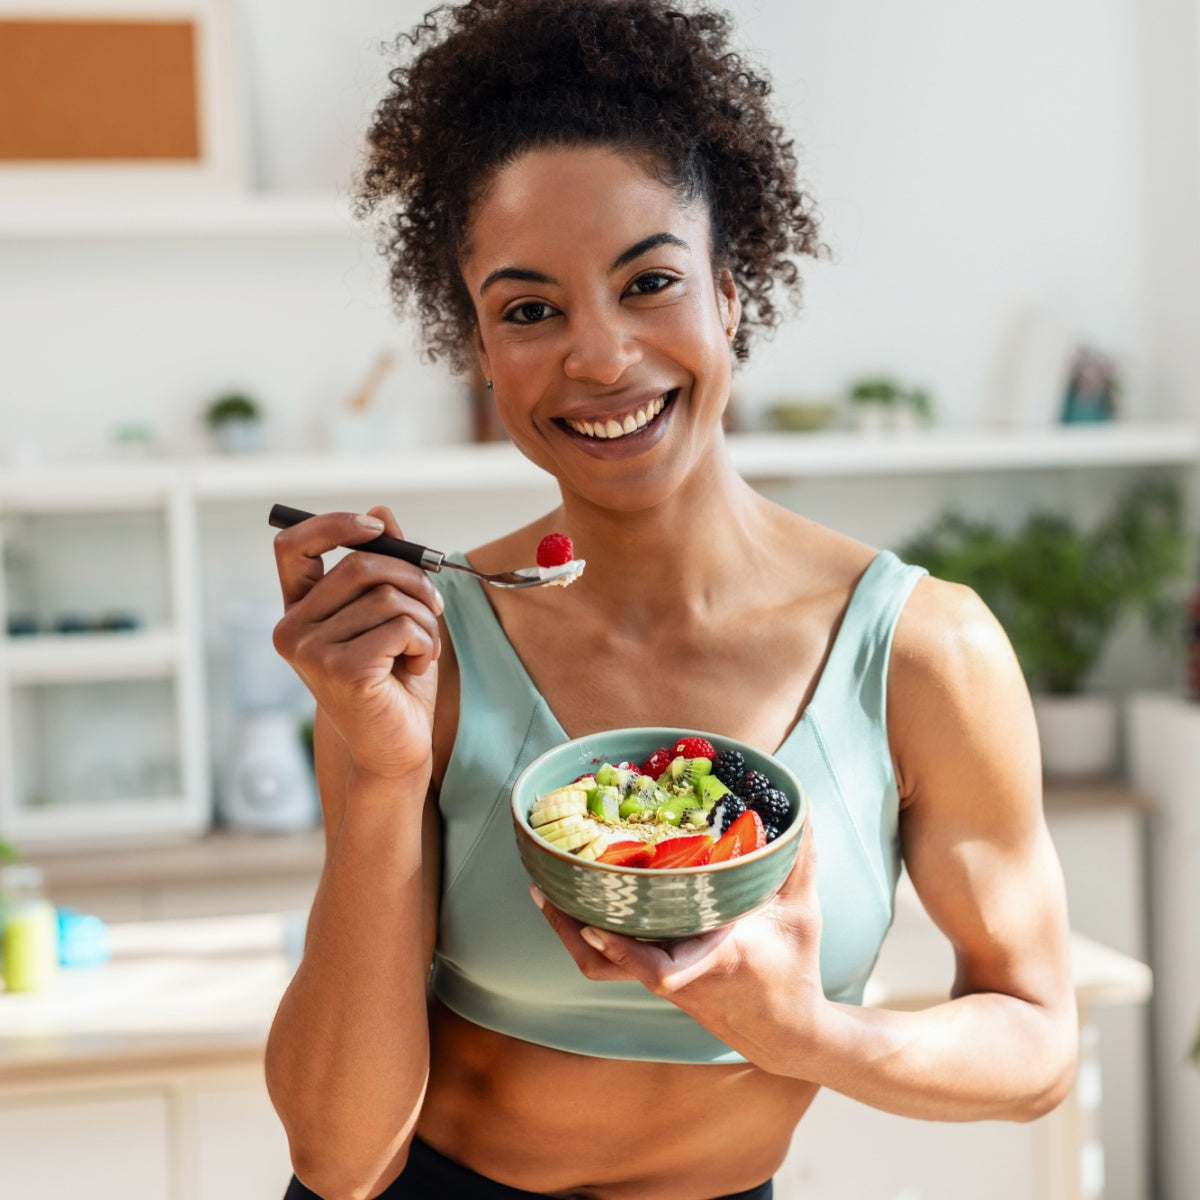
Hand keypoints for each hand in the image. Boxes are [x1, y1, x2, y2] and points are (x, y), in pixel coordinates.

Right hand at [272, 506, 443, 781]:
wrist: (397, 748)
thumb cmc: (394, 682)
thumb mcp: (391, 617)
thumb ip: (384, 568)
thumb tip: (382, 513)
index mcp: (299, 612)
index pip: (292, 546)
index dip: (334, 525)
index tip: (377, 529)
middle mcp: (293, 630)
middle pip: (359, 566)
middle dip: (412, 579)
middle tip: (434, 604)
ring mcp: (312, 652)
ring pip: (387, 597)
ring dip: (425, 618)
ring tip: (425, 647)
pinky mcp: (342, 670)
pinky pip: (401, 626)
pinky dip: (425, 641)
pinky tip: (418, 666)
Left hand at [532, 821, 828, 1069]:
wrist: (787, 1033)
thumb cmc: (795, 970)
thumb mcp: (802, 913)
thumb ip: (798, 859)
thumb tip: (801, 806)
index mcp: (712, 958)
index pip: (659, 967)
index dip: (620, 947)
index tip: (592, 920)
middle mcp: (678, 972)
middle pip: (608, 964)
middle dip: (570, 928)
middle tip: (544, 886)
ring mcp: (663, 980)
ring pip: (603, 965)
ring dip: (571, 930)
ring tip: (548, 890)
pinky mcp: (658, 981)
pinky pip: (613, 960)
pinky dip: (591, 932)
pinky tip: (581, 900)